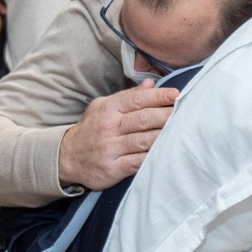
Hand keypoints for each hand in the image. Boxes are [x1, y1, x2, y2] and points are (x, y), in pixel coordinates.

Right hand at [58, 79, 177, 189]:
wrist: (66, 157)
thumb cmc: (93, 129)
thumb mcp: (104, 107)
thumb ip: (129, 96)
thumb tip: (152, 83)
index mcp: (109, 108)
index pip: (137, 99)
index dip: (159, 96)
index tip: (177, 95)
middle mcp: (109, 127)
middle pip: (144, 119)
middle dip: (166, 115)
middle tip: (185, 113)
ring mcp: (110, 149)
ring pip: (144, 140)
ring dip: (164, 136)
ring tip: (181, 131)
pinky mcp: (112, 168)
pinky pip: (138, 162)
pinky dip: (153, 157)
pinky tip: (166, 152)